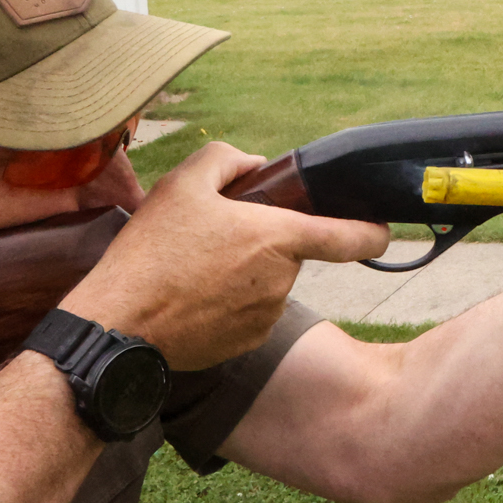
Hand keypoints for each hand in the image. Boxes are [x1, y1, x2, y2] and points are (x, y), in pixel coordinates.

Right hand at [59, 142, 387, 368]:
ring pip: (267, 282)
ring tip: (192, 268)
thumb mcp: (183, 183)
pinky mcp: (247, 342)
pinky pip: (249, 311)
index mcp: (278, 238)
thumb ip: (227, 159)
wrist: (119, 326)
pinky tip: (191, 296)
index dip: (373, 232)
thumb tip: (256, 166)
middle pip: (290, 253)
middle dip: (263, 242)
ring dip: (243, 273)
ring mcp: (266, 316)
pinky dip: (229, 302)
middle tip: (212, 237)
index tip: (382, 230)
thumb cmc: (150, 253)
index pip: (350, 237)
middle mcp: (282, 281)